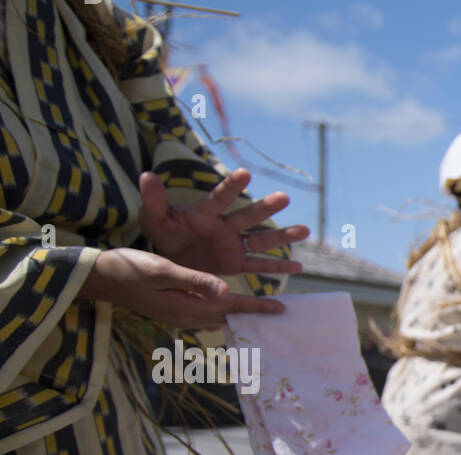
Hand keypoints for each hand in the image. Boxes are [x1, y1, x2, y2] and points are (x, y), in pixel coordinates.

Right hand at [81, 247, 287, 329]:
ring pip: (219, 317)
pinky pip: (207, 314)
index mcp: (187, 306)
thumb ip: (195, 280)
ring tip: (264, 312)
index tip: (281, 308)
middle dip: (254, 314)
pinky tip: (231, 307)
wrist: (101, 278)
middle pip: (228, 316)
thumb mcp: (163, 269)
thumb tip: (225, 290)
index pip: (230, 306)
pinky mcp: (174, 311)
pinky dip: (223, 310)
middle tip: (281, 313)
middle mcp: (187, 316)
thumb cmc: (129, 268)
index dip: (256, 306)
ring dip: (240, 314)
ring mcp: (180, 316)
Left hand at [137, 168, 307, 276]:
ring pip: (261, 240)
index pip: (219, 198)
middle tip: (284, 197)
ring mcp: (233, 245)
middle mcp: (224, 227)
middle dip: (265, 208)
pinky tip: (298, 266)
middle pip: (248, 217)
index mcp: (205, 214)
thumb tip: (147, 176)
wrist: (170, 257)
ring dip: (282, 236)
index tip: (245, 173)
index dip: (231, 187)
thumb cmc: (163, 233)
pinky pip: (259, 265)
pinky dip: (278, 266)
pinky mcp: (236, 264)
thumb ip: (154, 200)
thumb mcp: (154, 218)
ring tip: (305, 230)